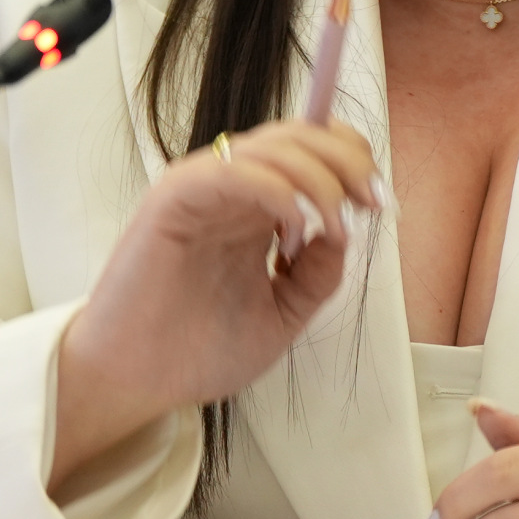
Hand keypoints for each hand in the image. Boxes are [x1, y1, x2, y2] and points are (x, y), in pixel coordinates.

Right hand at [49, 121, 379, 493]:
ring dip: (321, 178)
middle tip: (373, 201)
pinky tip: (292, 231)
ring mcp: (202, 188)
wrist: (137, 383)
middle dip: (348, 160)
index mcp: (256, 208)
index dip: (351, 161)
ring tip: (332, 226)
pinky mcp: (173, 198)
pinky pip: (234, 171)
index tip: (380, 202)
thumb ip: (317, 276)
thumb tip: (346, 233)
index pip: (310, 150)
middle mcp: (232, 190)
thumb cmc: (195, 352)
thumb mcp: (283, 315)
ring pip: (274, 145)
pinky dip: (278, 191)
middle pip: (300, 135)